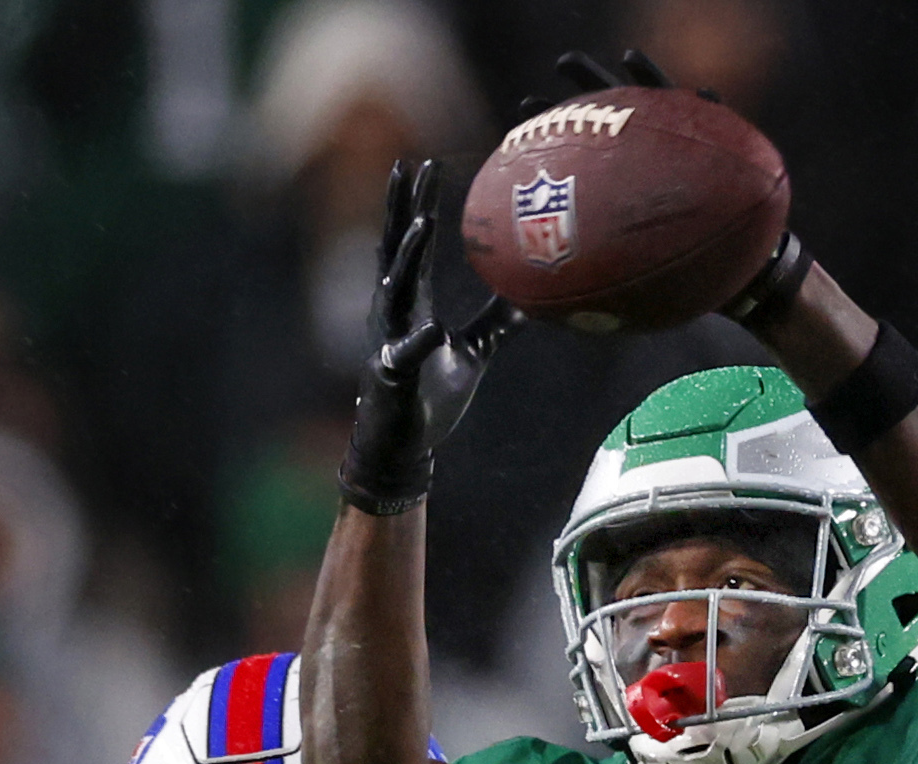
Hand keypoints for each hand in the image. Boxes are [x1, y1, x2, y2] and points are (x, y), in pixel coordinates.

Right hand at [340, 159, 519, 513]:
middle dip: (400, 207)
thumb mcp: (472, 352)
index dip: (419, 203)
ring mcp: (390, 339)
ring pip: (395, 289)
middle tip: (406, 166)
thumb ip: (494, 324)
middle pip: (395, 248)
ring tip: (420, 224)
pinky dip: (418, 342)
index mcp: (413, 302)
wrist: (404, 443)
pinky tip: (432, 331)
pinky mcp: (393, 375)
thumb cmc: (431, 394)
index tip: (425, 165)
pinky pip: (407, 354)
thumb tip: (528, 302)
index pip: (415, 242)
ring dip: (408, 257)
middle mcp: (395, 312)